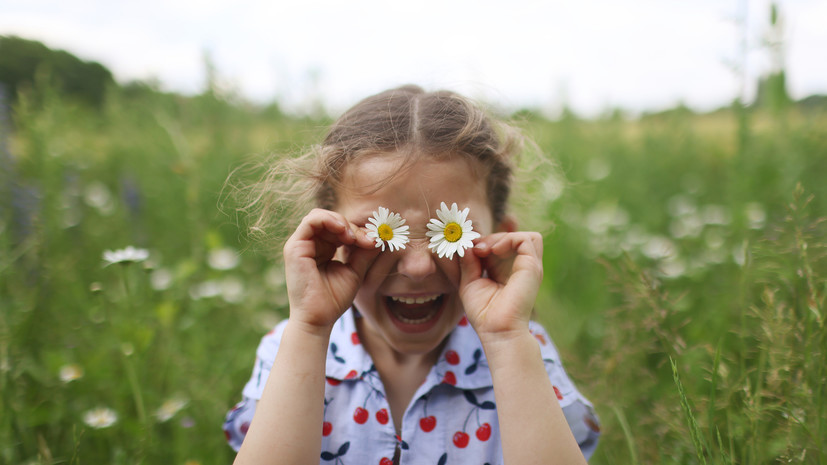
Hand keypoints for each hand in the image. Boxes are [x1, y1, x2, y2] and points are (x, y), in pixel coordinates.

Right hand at [283, 208, 378, 330]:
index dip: (357, 231)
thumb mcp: (354, 271)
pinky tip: (344, 232)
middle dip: (352, 227)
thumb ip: (364, 252)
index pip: (338, 228)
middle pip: (331, 220)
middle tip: (368, 239)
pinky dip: (329, 220)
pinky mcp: (295, 247)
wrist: (318, 319)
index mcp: (321, 249)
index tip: (374, 241)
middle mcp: (309, 244)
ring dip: (341, 222)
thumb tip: (379, 235)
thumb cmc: (333, 299)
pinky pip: (311, 221)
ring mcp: (300, 245)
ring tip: (353, 237)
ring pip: (320, 216)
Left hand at [458, 232, 543, 338]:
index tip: (470, 250)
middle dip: (492, 238)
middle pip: (514, 238)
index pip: (503, 245)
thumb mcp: (470, 282)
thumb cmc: (484, 312)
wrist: (496, 330)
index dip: (486, 242)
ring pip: (525, 236)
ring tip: (486, 250)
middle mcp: (522, 268)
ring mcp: (530, 267)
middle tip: (477, 250)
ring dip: (503, 237)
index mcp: (509, 271)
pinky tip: (493, 251)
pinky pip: (526, 240)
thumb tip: (465, 244)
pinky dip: (508, 239)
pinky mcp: (532, 267)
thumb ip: (469, 262)